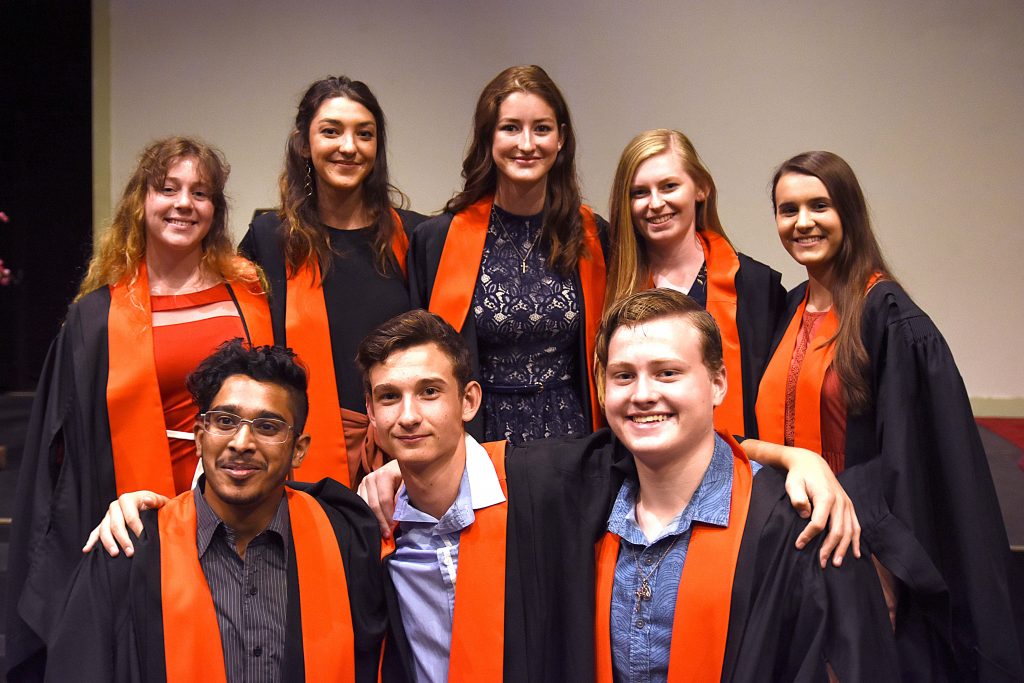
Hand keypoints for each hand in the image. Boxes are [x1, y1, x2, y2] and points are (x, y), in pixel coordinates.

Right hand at [82, 490, 168, 556]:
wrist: (148, 507)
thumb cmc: (155, 505)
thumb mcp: (159, 501)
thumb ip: (155, 500)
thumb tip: (147, 500)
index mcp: (127, 499)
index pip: (131, 516)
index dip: (137, 528)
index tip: (143, 539)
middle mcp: (115, 507)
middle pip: (116, 525)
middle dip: (123, 539)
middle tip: (130, 552)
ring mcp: (107, 516)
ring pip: (104, 530)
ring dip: (108, 543)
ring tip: (115, 554)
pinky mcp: (103, 524)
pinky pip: (95, 533)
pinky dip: (90, 541)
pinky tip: (87, 550)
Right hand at [356, 460, 402, 538]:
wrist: (400, 465)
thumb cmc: (407, 476)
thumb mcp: (409, 484)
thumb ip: (401, 498)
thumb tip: (396, 515)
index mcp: (384, 474)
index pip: (384, 500)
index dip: (389, 515)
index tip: (394, 527)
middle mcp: (371, 477)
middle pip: (373, 505)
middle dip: (381, 521)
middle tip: (388, 534)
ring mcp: (364, 482)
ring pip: (365, 506)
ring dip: (374, 520)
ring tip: (383, 531)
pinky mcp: (361, 487)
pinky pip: (361, 504)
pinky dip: (368, 514)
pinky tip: (375, 522)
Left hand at [780, 447, 860, 567]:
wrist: (811, 463)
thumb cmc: (799, 475)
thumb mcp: (792, 484)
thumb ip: (797, 499)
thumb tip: (805, 515)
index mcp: (825, 497)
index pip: (819, 523)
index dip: (808, 536)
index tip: (799, 545)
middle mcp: (840, 501)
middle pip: (837, 530)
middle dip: (829, 548)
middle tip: (821, 563)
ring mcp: (847, 504)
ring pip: (849, 531)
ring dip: (843, 548)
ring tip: (836, 563)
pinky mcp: (849, 505)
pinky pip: (856, 525)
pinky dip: (856, 540)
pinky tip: (856, 554)